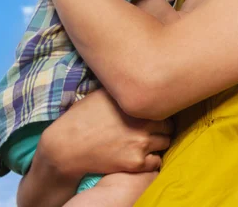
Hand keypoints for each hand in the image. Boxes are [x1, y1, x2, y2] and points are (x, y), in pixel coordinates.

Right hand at [36, 88, 172, 177]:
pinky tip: (144, 154)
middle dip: (163, 125)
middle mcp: (143, 121)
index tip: (156, 108)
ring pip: (166, 142)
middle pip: (169, 124)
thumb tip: (138, 74)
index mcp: (136, 102)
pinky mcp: (135, 162)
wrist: (67, 145)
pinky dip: (153, 158)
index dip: (160, 107)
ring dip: (160, 140)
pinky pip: (156, 162)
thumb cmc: (83, 116)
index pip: (164, 103)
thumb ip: (124, 87)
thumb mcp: (103, 93)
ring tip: (150, 139)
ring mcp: (141, 143)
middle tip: (154, 126)